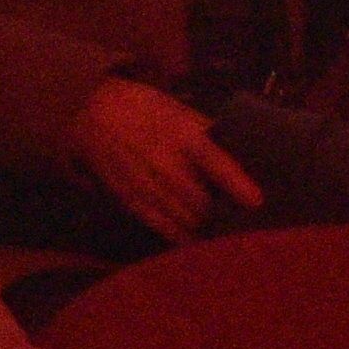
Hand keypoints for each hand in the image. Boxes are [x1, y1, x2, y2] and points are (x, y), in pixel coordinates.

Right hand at [60, 76, 266, 241]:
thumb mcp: (178, 110)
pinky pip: (163, 227)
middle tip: (243, 224)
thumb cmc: (143, 107)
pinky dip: (182, 237)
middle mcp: (164, 164)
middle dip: (224, 216)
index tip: (256, 202)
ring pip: (185, 220)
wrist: (92, 113)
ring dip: (206, 230)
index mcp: (181, 135)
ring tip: (223, 235)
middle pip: (202, 203)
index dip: (236, 183)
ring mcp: (146, 185)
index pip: (214, 161)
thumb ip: (206, 133)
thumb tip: (239, 153)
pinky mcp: (132, 200)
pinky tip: (196, 240)